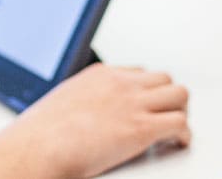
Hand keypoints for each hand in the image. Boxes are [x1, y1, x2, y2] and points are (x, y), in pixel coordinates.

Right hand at [0, 64, 190, 178]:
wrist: (38, 148)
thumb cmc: (41, 134)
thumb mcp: (61, 103)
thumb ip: (80, 103)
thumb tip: (80, 118)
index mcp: (99, 75)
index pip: (136, 73)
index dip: (144, 91)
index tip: (145, 105)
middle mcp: (120, 84)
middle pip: (163, 79)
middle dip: (166, 98)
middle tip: (165, 116)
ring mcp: (133, 104)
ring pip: (179, 94)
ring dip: (179, 111)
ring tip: (175, 129)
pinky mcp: (142, 128)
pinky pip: (180, 123)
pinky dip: (184, 135)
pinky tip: (178, 143)